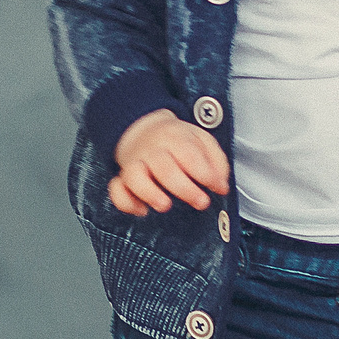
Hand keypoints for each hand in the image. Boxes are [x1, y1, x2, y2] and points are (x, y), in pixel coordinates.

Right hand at [109, 109, 231, 215]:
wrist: (144, 128)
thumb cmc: (178, 141)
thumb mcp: (202, 140)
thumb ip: (216, 160)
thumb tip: (222, 184)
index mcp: (174, 137)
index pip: (189, 154)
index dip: (205, 173)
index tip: (219, 188)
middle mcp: (152, 150)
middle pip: (164, 167)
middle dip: (184, 188)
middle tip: (201, 202)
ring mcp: (135, 163)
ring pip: (135, 176)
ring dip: (149, 193)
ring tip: (165, 205)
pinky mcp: (123, 178)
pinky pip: (117, 190)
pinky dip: (126, 202)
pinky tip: (142, 210)